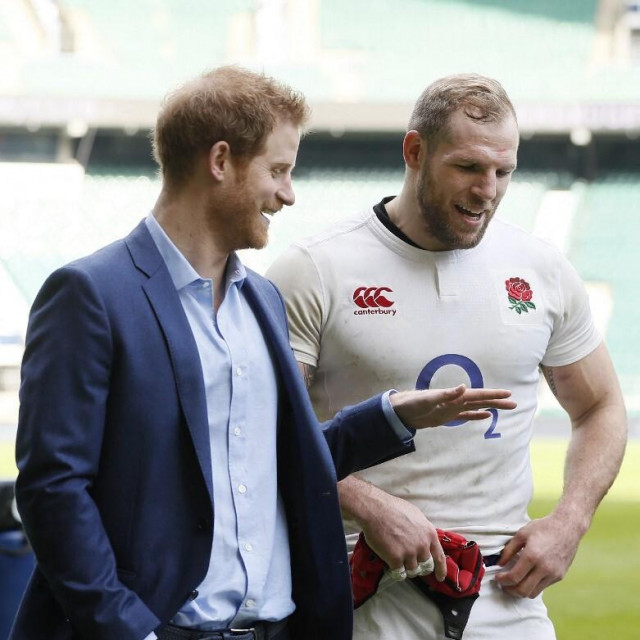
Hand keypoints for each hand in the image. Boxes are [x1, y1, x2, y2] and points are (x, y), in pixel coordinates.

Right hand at [360, 490, 447, 581]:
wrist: (376, 509)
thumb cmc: (393, 508)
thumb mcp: (416, 515)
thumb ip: (423, 531)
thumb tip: (424, 539)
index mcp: (429, 533)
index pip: (440, 557)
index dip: (441, 570)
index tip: (439, 577)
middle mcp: (422, 545)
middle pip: (426, 566)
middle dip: (420, 567)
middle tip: (411, 564)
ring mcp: (409, 553)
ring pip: (412, 571)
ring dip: (405, 568)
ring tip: (397, 559)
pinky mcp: (395, 559)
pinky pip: (399, 573)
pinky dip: (395, 571)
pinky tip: (391, 565)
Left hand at [390, 384, 515, 428]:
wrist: (401, 411)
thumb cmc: (413, 403)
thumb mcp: (429, 399)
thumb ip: (446, 394)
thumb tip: (463, 387)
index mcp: (454, 396)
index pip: (477, 395)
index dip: (492, 394)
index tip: (508, 394)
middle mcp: (456, 401)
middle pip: (481, 401)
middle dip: (497, 401)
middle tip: (514, 403)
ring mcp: (453, 409)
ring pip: (477, 408)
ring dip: (490, 407)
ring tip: (506, 408)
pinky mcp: (447, 416)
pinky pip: (466, 416)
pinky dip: (476, 416)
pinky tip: (486, 416)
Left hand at [494, 513, 582, 597]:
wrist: (567, 527)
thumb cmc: (543, 528)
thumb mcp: (521, 534)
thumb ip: (509, 550)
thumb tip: (499, 564)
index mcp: (532, 556)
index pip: (514, 577)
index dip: (503, 580)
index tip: (497, 578)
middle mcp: (544, 568)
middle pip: (523, 590)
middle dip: (510, 590)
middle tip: (503, 585)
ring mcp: (553, 574)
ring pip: (533, 593)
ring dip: (521, 591)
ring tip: (513, 584)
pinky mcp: (559, 576)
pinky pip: (543, 587)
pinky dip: (532, 586)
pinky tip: (527, 578)